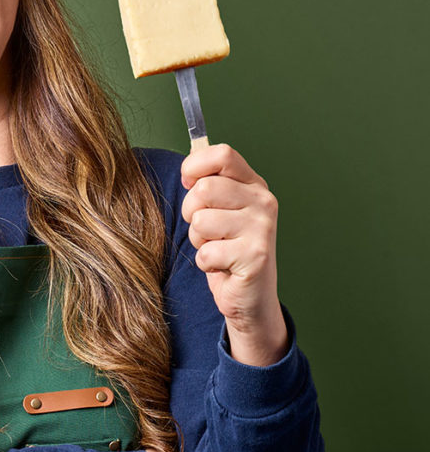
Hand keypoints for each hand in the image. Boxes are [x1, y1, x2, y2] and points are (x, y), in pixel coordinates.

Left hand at [181, 143, 288, 366]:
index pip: (222, 154)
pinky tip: (223, 266)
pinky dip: (205, 263)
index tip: (188, 183)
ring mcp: (261, 228)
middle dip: (191, 213)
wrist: (250, 297)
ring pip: (201, 222)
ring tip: (217, 248)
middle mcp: (263, 201)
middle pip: (203, 189)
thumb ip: (208, 184)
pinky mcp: (254, 256)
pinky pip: (205, 253)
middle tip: (206, 230)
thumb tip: (188, 165)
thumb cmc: (227, 248)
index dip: (194, 166)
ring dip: (199, 240)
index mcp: (254, 184)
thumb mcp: (220, 210)